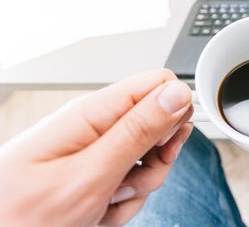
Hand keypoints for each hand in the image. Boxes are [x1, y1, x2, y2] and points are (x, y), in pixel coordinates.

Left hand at [0, 69, 193, 225]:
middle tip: (128, 181)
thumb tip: (176, 92)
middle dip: (155, 160)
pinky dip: (122, 203)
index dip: (172, 115)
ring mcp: (97, 150)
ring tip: (104, 203)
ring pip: (149, 159)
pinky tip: (98, 212)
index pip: (158, 84)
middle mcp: (96, 125)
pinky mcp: (97, 171)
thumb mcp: (89, 176)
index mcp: (92, 112)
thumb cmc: (22, 217)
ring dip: (137, 188)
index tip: (160, 147)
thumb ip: (137, 130)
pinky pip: (132, 181)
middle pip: (158, 125)